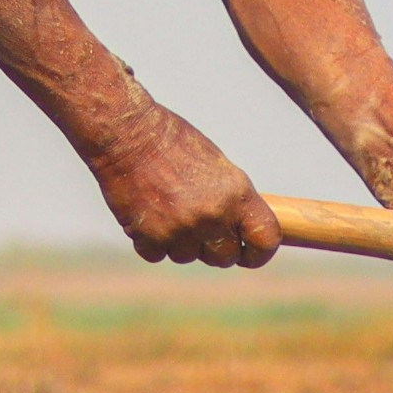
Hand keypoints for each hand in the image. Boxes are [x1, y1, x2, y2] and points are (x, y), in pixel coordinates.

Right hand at [91, 104, 280, 267]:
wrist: (127, 135)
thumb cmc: (172, 143)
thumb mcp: (217, 166)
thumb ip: (230, 200)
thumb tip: (238, 229)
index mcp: (236, 194)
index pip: (265, 240)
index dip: (260, 253)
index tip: (251, 253)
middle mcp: (213, 216)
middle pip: (225, 258)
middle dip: (215, 248)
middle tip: (202, 229)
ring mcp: (181, 230)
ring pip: (188, 257)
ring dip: (180, 242)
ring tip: (167, 208)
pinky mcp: (150, 238)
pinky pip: (158, 255)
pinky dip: (151, 241)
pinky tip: (147, 213)